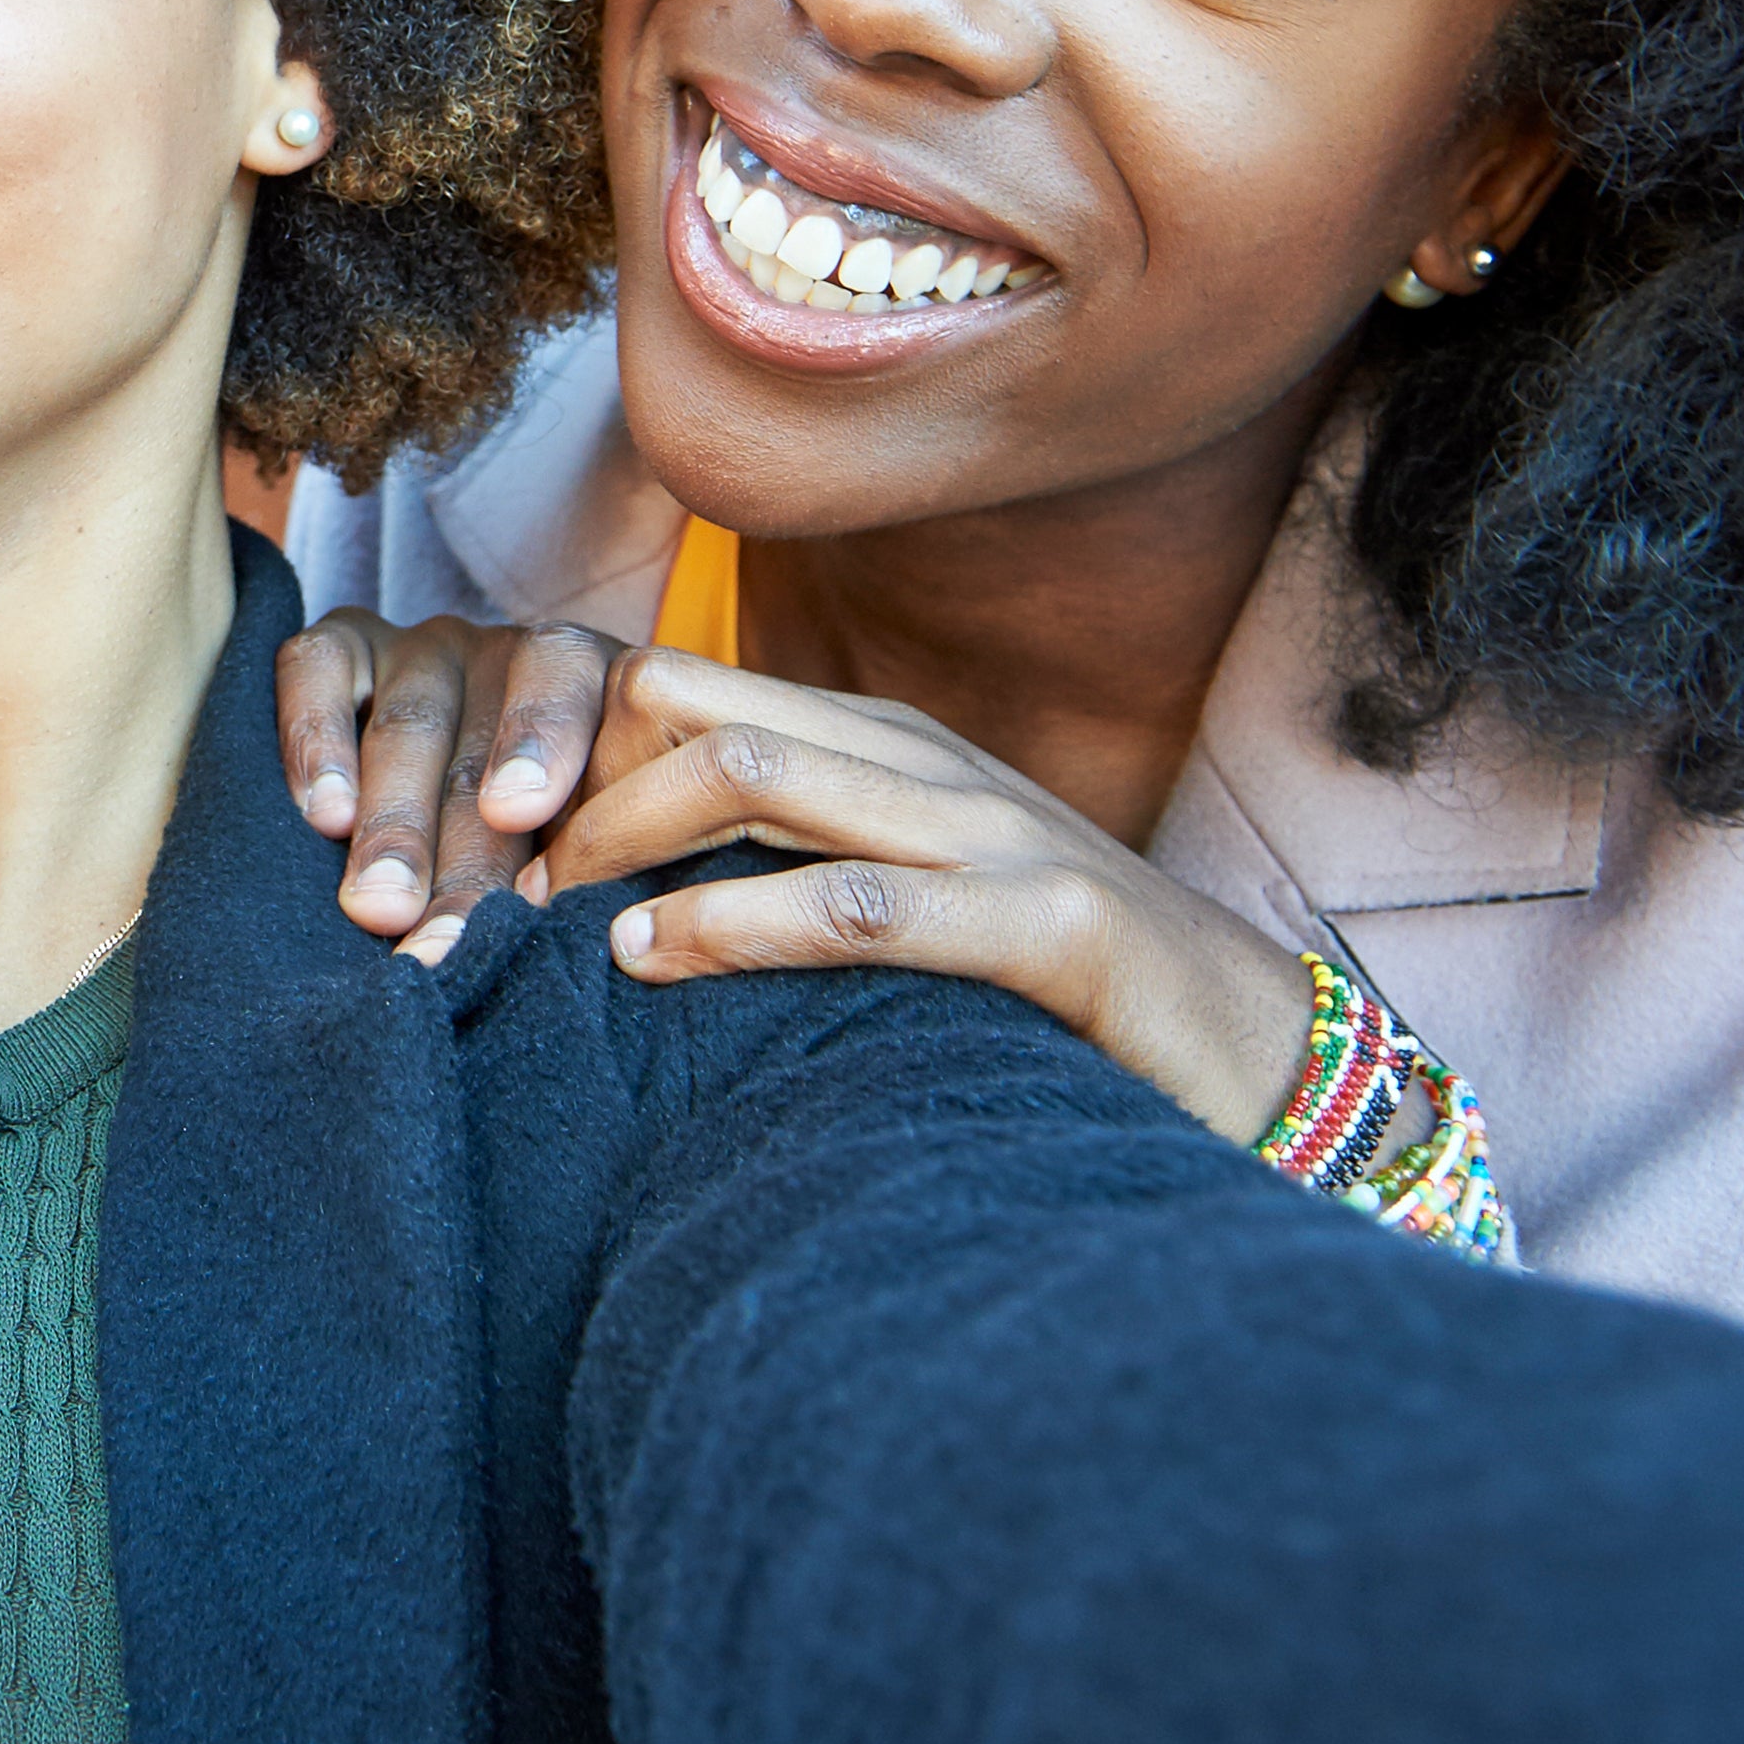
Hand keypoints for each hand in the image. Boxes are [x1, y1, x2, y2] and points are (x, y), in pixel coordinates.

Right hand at [276, 609, 630, 966]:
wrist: (467, 780)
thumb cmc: (553, 835)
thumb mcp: (590, 834)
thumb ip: (588, 862)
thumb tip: (584, 928)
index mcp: (589, 678)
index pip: (569, 684)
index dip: (543, 740)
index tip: (517, 813)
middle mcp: (505, 654)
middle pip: (479, 751)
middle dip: (461, 856)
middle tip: (443, 940)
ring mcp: (421, 649)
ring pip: (405, 726)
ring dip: (392, 824)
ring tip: (381, 906)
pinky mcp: (344, 645)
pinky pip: (318, 668)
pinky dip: (315, 740)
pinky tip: (322, 816)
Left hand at [549, 647, 1317, 1143]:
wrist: (1255, 1047)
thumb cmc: (1051, 983)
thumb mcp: (909, 894)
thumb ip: (793, 864)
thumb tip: (621, 888)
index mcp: (885, 745)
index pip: (690, 696)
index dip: (574, 753)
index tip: (494, 841)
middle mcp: (925, 763)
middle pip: (701, 719)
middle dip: (575, 791)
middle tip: (489, 887)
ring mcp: (988, 833)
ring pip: (761, 779)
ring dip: (627, 842)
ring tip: (546, 916)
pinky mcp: (1043, 924)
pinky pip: (860, 904)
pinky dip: (737, 924)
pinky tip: (654, 958)